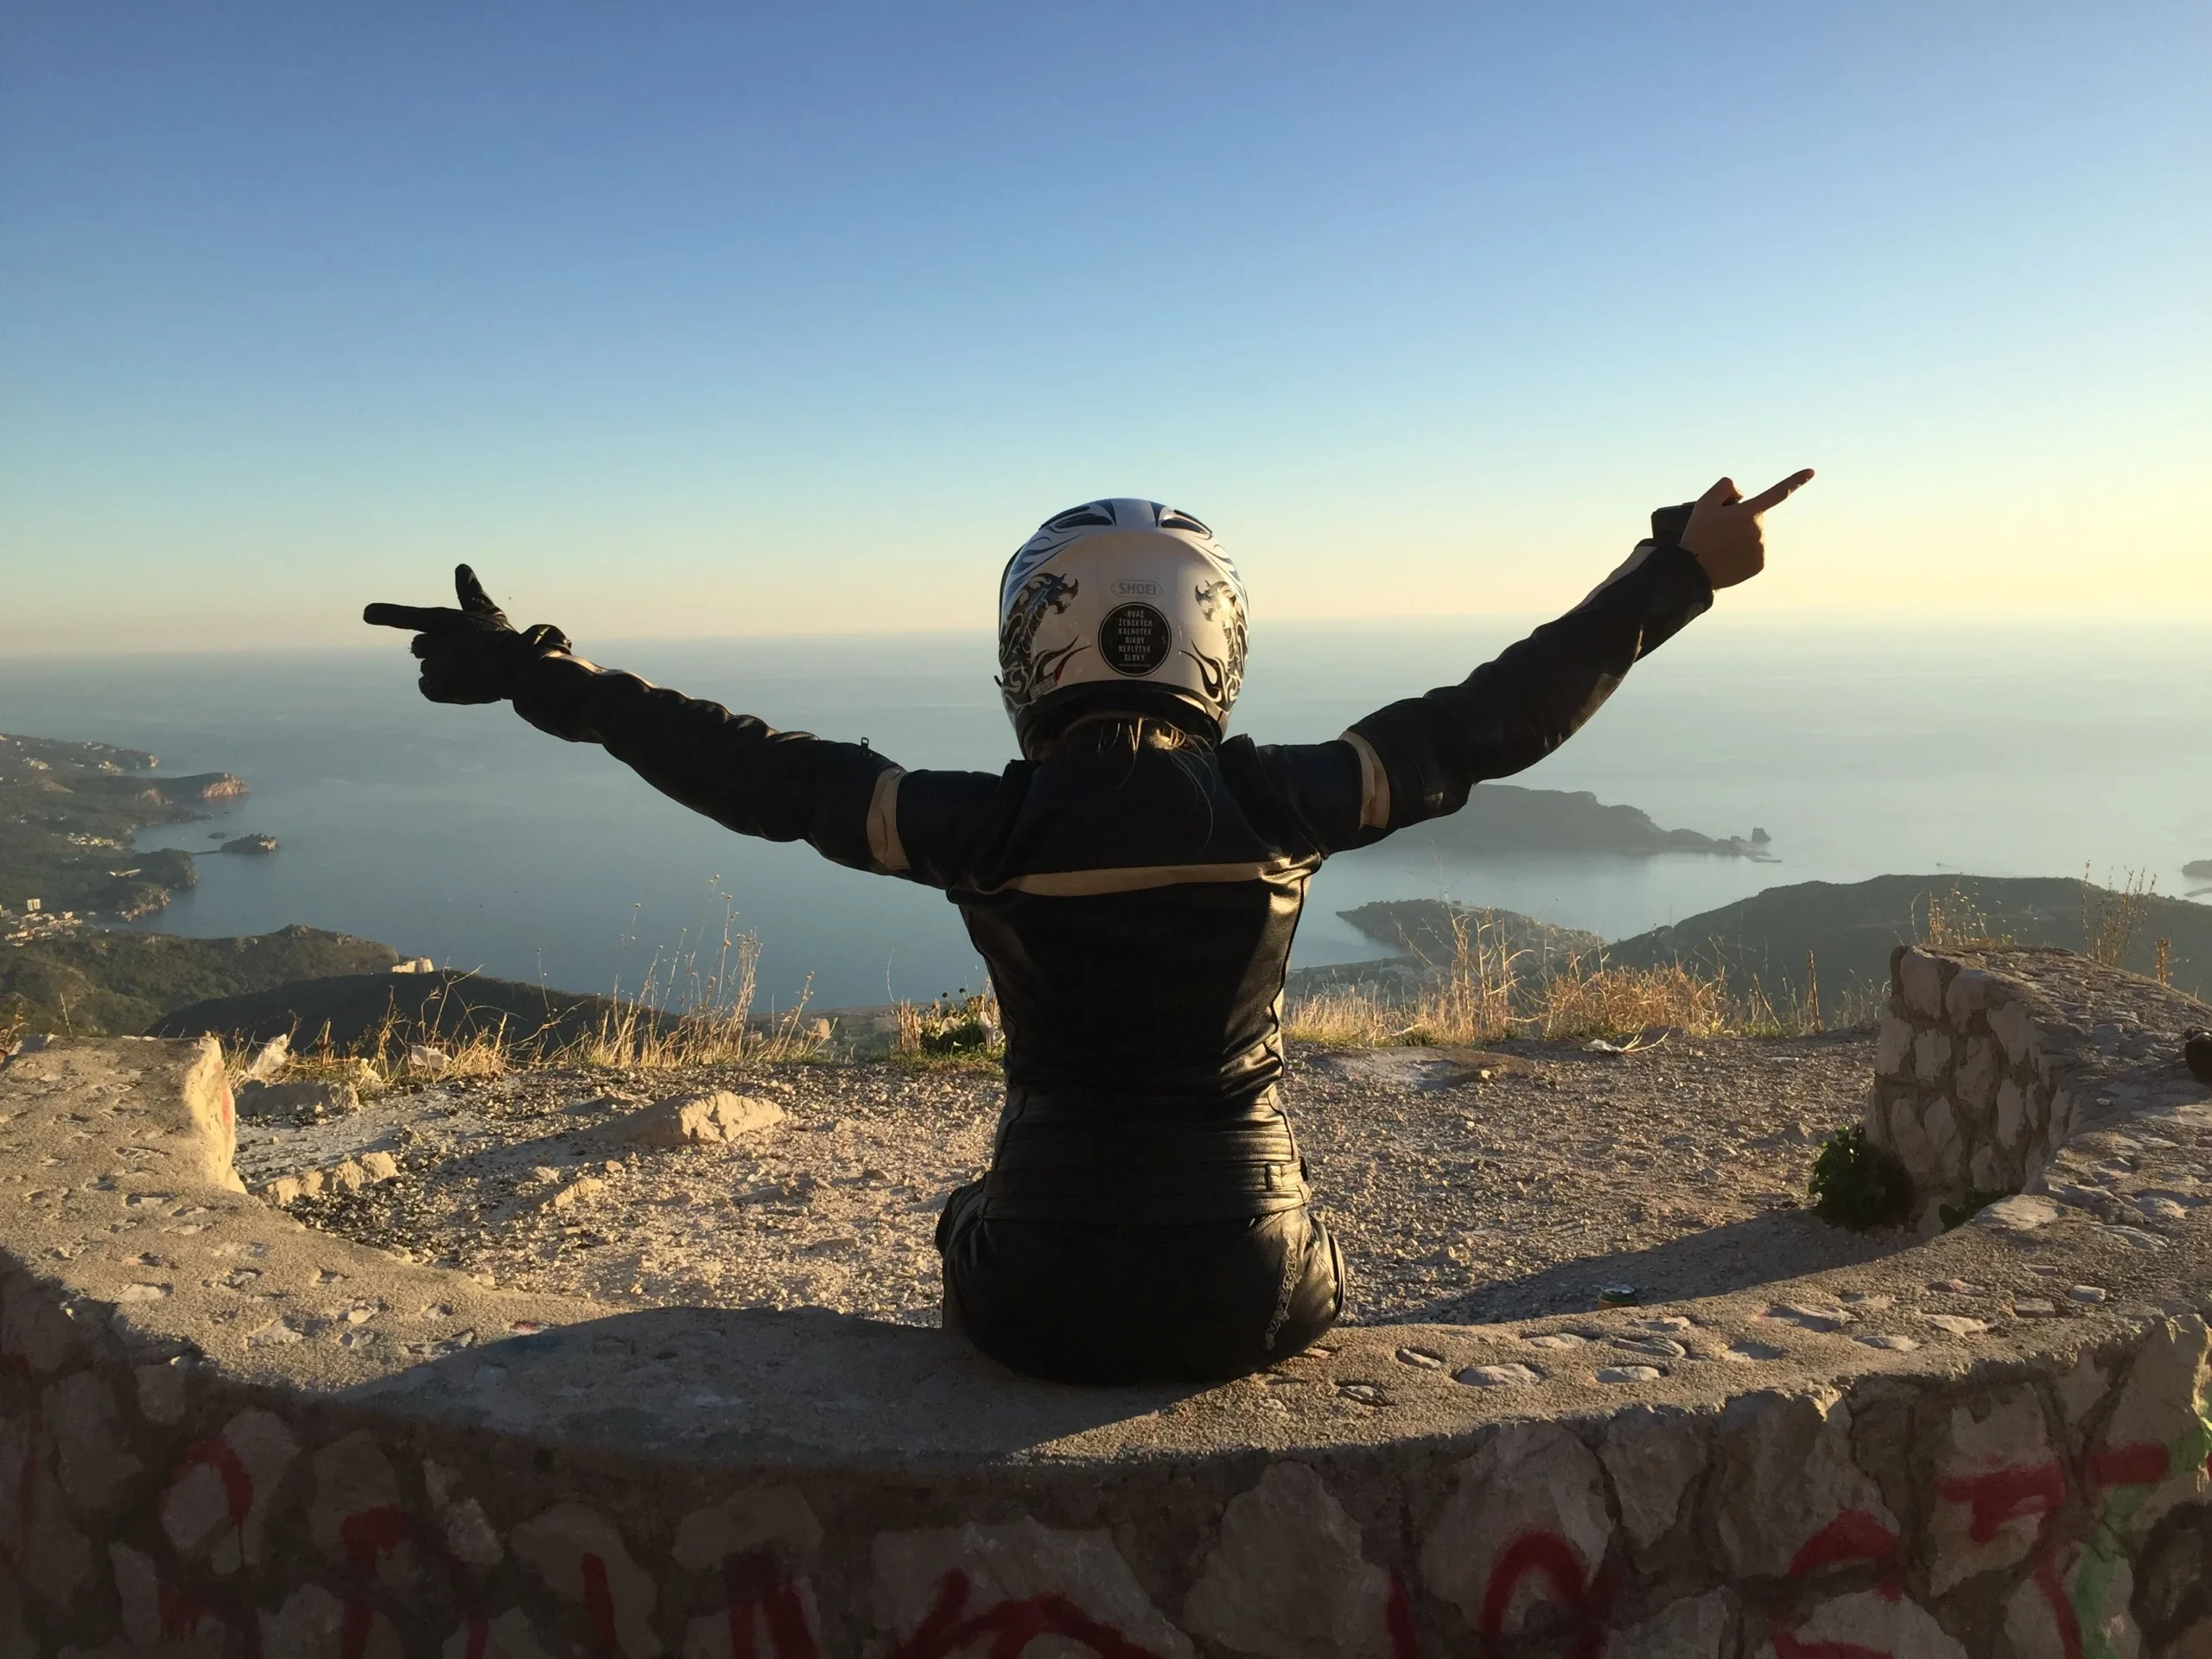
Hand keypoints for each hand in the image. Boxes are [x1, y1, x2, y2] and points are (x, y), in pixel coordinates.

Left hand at [363, 565, 569, 703]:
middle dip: (438, 648)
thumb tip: (462, 566)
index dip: (387, 614)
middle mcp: (438, 644)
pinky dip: (439, 686)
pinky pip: (426, 686)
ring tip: (467, 668)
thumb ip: (469, 592)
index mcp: (446, 621)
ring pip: (426, 667)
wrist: (521, 672)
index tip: (366, 613)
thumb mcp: (487, 612)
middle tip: (464, 652)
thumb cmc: (504, 639)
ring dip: (442, 668)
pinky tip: (459, 682)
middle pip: (420, 645)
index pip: (410, 617)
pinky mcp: (439, 689)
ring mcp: (438, 668)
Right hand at [1679, 469, 1814, 589]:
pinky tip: (1727, 557)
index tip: (1812, 472)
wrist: (1695, 572)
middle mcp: (1760, 529)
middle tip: (1719, 530)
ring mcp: (1762, 548)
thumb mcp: (1704, 503)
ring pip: (1754, 535)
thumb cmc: (1698, 535)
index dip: (1795, 481)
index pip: (1777, 493)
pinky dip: (1743, 552)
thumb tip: (1742, 493)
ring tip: (1720, 546)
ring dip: (1741, 536)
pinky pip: (1754, 552)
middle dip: (1742, 519)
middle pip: (1755, 516)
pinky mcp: (1760, 564)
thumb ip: (1725, 487)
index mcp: (1750, 512)